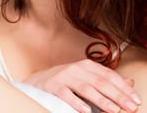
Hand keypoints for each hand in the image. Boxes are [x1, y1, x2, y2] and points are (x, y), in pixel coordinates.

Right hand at [23, 59, 140, 112]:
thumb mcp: (88, 78)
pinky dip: (77, 103)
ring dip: (102, 100)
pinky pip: (66, 95)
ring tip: (114, 110)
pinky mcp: (53, 86)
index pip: (110, 76)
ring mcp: (64, 77)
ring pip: (86, 88)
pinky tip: (86, 111)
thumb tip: (130, 83)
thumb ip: (107, 81)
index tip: (136, 100)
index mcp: (87, 66)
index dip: (124, 88)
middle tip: (131, 107)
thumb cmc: (68, 82)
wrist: (39, 82)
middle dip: (118, 96)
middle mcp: (76, 69)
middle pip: (101, 82)